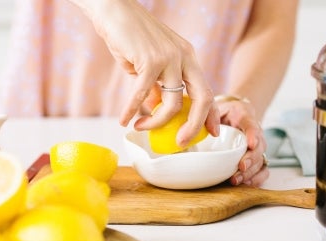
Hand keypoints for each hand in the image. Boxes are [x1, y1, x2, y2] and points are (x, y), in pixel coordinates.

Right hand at [74, 0, 219, 146]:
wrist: (114, 11)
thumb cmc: (131, 38)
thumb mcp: (150, 65)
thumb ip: (157, 87)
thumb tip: (155, 110)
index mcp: (188, 58)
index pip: (206, 90)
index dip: (211, 115)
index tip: (211, 132)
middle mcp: (184, 57)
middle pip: (203, 98)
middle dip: (196, 126)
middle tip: (182, 142)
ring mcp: (169, 58)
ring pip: (172, 103)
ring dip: (156, 122)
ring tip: (140, 127)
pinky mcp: (150, 60)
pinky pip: (142, 95)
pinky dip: (132, 111)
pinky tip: (124, 120)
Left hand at [217, 100, 268, 186]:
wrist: (232, 114)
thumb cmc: (223, 112)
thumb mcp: (216, 108)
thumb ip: (210, 117)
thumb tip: (196, 130)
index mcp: (245, 117)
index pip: (251, 125)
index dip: (253, 135)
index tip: (251, 144)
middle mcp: (255, 133)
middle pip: (258, 147)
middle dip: (250, 159)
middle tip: (241, 166)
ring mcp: (257, 147)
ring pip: (260, 160)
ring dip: (250, 172)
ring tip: (237, 178)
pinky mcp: (256, 158)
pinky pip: (262, 170)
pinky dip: (257, 178)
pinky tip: (247, 183)